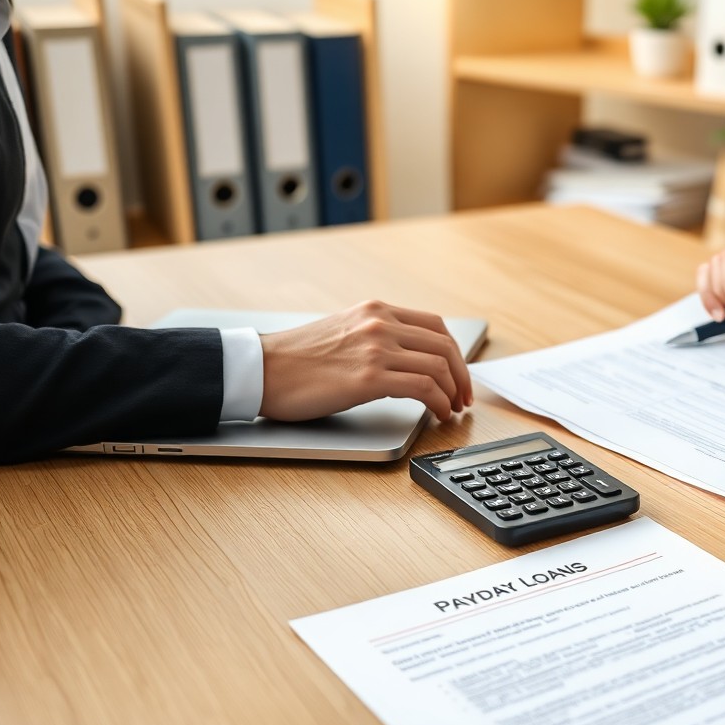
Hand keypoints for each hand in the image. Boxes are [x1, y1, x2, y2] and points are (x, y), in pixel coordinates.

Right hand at [259, 300, 473, 421]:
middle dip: (461, 375)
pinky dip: (440, 403)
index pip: (435, 326)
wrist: (261, 369)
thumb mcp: (343, 331)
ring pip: (439, 367)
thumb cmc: (295, 359)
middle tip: (464, 397)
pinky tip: (439, 415)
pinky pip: (424, 388)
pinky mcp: (369, 378)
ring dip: (453, 392)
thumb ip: (375, 336)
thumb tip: (406, 360)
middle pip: (444, 346)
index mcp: (375, 310)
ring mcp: (376, 349)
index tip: (458, 374)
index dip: (454, 354)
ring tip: (452, 410)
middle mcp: (380, 323)